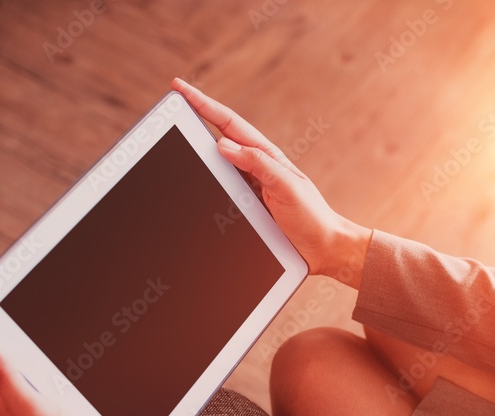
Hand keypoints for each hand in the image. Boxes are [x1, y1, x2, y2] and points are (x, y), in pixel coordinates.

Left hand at [0, 332, 134, 415]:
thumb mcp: (30, 405)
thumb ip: (3, 372)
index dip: (13, 326)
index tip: (30, 312)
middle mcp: (9, 399)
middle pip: (22, 352)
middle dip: (42, 345)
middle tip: (62, 354)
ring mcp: (31, 405)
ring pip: (44, 366)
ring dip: (60, 361)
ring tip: (73, 373)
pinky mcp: (52, 412)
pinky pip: (58, 381)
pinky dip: (71, 377)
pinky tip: (81, 384)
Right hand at [172, 77, 371, 287]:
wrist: (323, 248)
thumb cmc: (312, 216)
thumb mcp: (286, 186)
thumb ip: (258, 164)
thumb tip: (223, 145)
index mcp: (266, 156)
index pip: (228, 124)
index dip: (202, 104)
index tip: (180, 88)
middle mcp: (254, 167)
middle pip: (216, 137)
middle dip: (193, 118)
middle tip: (172, 103)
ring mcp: (247, 186)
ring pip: (214, 164)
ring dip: (194, 151)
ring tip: (173, 139)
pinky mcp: (244, 206)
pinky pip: (217, 189)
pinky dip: (202, 181)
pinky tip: (190, 180)